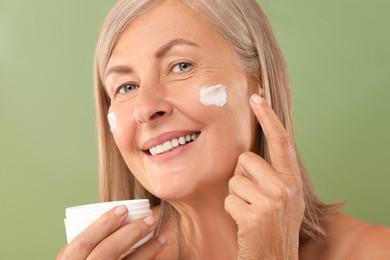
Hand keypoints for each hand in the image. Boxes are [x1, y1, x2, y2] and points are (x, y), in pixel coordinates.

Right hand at [56, 205, 166, 259]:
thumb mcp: (75, 259)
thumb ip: (86, 246)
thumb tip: (118, 218)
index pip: (83, 242)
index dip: (104, 223)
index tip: (124, 208)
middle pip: (107, 251)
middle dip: (131, 232)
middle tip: (150, 220)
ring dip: (147, 251)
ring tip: (162, 238)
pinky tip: (157, 258)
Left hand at [225, 94, 304, 259]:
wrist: (275, 259)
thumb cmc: (273, 226)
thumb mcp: (282, 197)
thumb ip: (272, 174)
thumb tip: (249, 153)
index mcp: (292, 179)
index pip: (280, 141)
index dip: (268, 117)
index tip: (256, 97)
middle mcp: (286, 187)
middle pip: (245, 159)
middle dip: (242, 176)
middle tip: (253, 198)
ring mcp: (272, 201)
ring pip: (234, 180)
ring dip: (236, 196)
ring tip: (250, 211)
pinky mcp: (256, 216)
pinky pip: (229, 199)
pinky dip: (232, 211)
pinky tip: (245, 223)